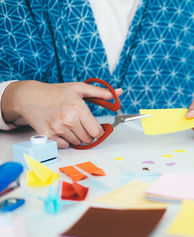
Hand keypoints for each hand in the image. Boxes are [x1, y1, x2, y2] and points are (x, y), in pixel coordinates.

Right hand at [2, 81, 121, 147]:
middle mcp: (68, 119)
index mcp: (78, 108)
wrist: (29, 97)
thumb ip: (100, 92)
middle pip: (88, 139)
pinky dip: (65, 140)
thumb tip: (117, 94)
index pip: (97, 132)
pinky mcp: (48, 135)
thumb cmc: (56, 92)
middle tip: (80, 123)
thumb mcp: (79, 88)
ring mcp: (57, 128)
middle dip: (88, 133)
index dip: (99, 132)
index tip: (97, 129)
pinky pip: (64, 145)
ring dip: (76, 136)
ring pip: (77, 142)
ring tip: (69, 124)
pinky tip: (61, 129)